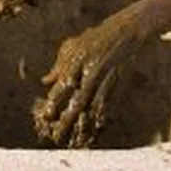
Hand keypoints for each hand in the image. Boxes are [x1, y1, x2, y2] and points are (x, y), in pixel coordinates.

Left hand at [33, 14, 142, 147]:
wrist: (126, 31)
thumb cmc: (96, 37)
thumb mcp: (73, 46)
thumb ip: (59, 64)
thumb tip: (44, 80)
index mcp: (76, 61)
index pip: (62, 86)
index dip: (54, 102)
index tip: (45, 117)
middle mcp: (90, 72)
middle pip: (77, 100)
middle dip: (66, 119)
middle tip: (56, 135)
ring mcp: (105, 79)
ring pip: (92, 106)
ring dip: (83, 123)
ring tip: (74, 139)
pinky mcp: (117, 84)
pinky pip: (107, 104)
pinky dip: (101, 117)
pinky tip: (96, 130)